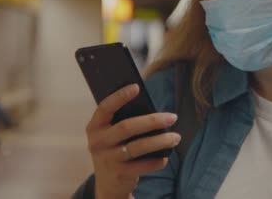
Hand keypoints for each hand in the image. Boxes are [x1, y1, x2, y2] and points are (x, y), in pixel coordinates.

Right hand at [85, 84, 180, 198]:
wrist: (108, 184)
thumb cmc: (115, 148)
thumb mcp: (111, 134)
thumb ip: (123, 120)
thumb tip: (150, 107)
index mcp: (95, 127)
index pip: (105, 108)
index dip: (119, 97)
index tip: (136, 87)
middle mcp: (98, 143)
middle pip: (127, 127)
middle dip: (152, 121)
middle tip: (173, 117)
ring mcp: (108, 160)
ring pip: (137, 147)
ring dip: (160, 141)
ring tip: (176, 137)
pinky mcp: (119, 174)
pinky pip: (142, 166)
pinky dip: (156, 161)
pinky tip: (166, 157)